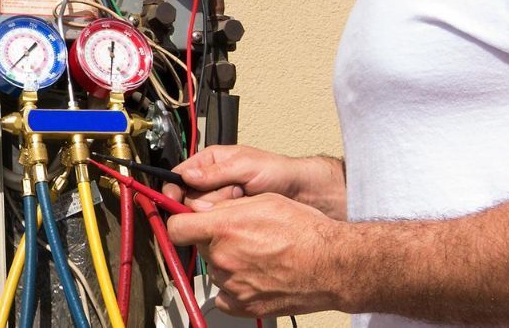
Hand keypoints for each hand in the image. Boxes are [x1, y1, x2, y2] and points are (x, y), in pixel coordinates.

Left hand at [165, 193, 348, 316]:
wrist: (332, 265)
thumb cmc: (305, 231)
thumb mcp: (264, 201)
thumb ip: (226, 206)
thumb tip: (202, 209)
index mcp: (224, 229)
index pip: (176, 228)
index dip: (178, 222)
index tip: (183, 221)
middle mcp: (223, 259)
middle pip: (200, 247)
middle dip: (212, 239)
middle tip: (240, 235)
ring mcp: (233, 285)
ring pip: (215, 270)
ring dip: (226, 262)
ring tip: (257, 254)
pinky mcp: (244, 306)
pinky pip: (225, 296)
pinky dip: (234, 287)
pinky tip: (254, 275)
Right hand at [168, 145, 347, 218]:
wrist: (300, 192)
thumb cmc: (276, 171)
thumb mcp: (246, 166)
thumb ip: (217, 172)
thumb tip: (188, 176)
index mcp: (210, 162)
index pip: (180, 175)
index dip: (173, 188)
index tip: (172, 199)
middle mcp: (211, 181)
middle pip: (188, 197)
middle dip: (204, 201)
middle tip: (229, 195)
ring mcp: (220, 200)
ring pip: (202, 212)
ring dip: (218, 209)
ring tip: (241, 200)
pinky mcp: (228, 216)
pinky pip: (216, 222)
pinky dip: (225, 220)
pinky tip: (241, 213)